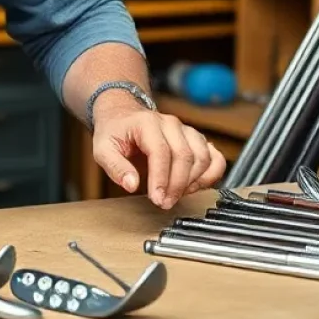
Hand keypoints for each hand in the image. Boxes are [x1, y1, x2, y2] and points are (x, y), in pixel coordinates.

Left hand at [91, 102, 226, 209]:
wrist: (123, 116)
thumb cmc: (114, 132)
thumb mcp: (102, 148)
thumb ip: (115, 167)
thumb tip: (131, 184)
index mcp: (146, 122)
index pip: (161, 152)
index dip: (161, 179)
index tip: (157, 199)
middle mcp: (170, 123)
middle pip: (184, 156)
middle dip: (176, 185)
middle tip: (164, 202)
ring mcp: (186, 131)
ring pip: (203, 158)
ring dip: (193, 182)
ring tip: (174, 194)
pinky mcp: (197, 140)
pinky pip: (216, 159)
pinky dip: (210, 176)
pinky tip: (193, 187)